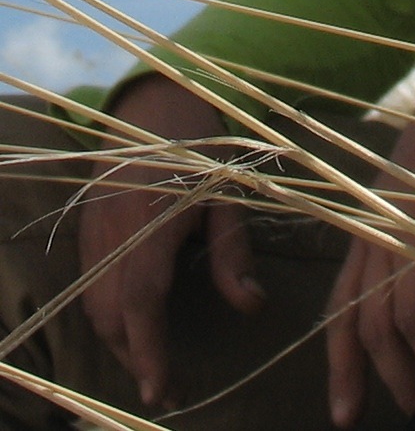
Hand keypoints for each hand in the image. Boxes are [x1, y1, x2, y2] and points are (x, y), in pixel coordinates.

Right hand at [78, 74, 264, 409]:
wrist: (156, 101)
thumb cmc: (202, 145)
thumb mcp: (229, 194)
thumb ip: (235, 252)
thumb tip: (252, 307)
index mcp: (152, 222)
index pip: (141, 302)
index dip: (149, 351)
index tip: (163, 390)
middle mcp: (114, 232)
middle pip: (111, 316)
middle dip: (137, 358)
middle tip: (172, 386)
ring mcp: (94, 230)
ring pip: (94, 305)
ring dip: (121, 340)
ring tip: (155, 362)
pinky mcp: (87, 228)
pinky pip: (88, 285)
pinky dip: (108, 314)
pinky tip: (135, 324)